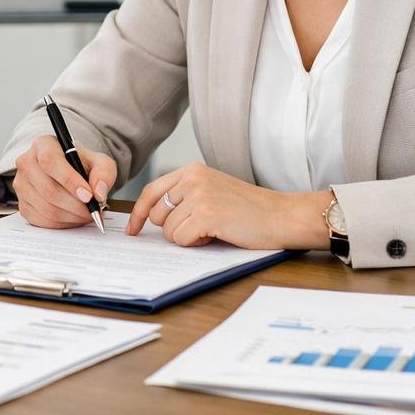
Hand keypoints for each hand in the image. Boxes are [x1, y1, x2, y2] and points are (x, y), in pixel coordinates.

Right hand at [11, 134, 116, 229]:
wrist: (69, 173)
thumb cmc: (81, 165)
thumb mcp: (99, 162)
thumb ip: (104, 173)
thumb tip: (98, 193)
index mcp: (43, 145)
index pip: (50, 161)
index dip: (69, 180)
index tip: (88, 195)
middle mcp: (27, 162)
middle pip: (48, 189)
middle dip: (75, 205)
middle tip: (92, 211)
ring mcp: (21, 185)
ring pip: (46, 208)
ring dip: (71, 216)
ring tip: (85, 214)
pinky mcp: (22, 204)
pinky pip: (41, 220)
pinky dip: (61, 224)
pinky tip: (72, 217)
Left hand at [127, 161, 332, 248]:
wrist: (281, 215)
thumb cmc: (249, 209)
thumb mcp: (211, 190)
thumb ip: (185, 196)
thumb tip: (151, 217)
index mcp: (191, 170)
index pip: (151, 191)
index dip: (139, 213)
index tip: (133, 230)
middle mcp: (191, 178)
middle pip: (157, 214)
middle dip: (173, 228)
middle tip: (200, 228)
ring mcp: (198, 195)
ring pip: (169, 230)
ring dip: (188, 237)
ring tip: (213, 229)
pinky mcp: (206, 214)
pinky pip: (182, 239)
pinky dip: (196, 243)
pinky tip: (217, 234)